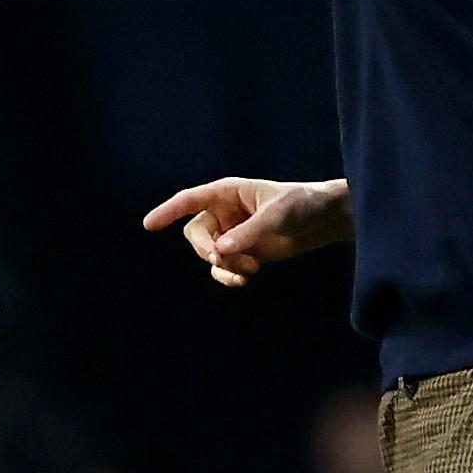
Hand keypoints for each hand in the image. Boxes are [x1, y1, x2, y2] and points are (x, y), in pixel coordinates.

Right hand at [139, 177, 351, 287]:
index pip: (190, 200)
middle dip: (206, 249)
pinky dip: (228, 275)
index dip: (168, 211)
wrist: (323, 221)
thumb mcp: (276, 214)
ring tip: (248, 270)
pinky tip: (244, 279)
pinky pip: (222, 266)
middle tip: (225, 257)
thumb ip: (249, 232)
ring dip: (223, 265)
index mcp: (228, 193)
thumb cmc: (301, 204)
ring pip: (208, 254)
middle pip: (196, 234)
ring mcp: (232, 233)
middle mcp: (224, 212)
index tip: (149, 225)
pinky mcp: (243, 252)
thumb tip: (220, 251)